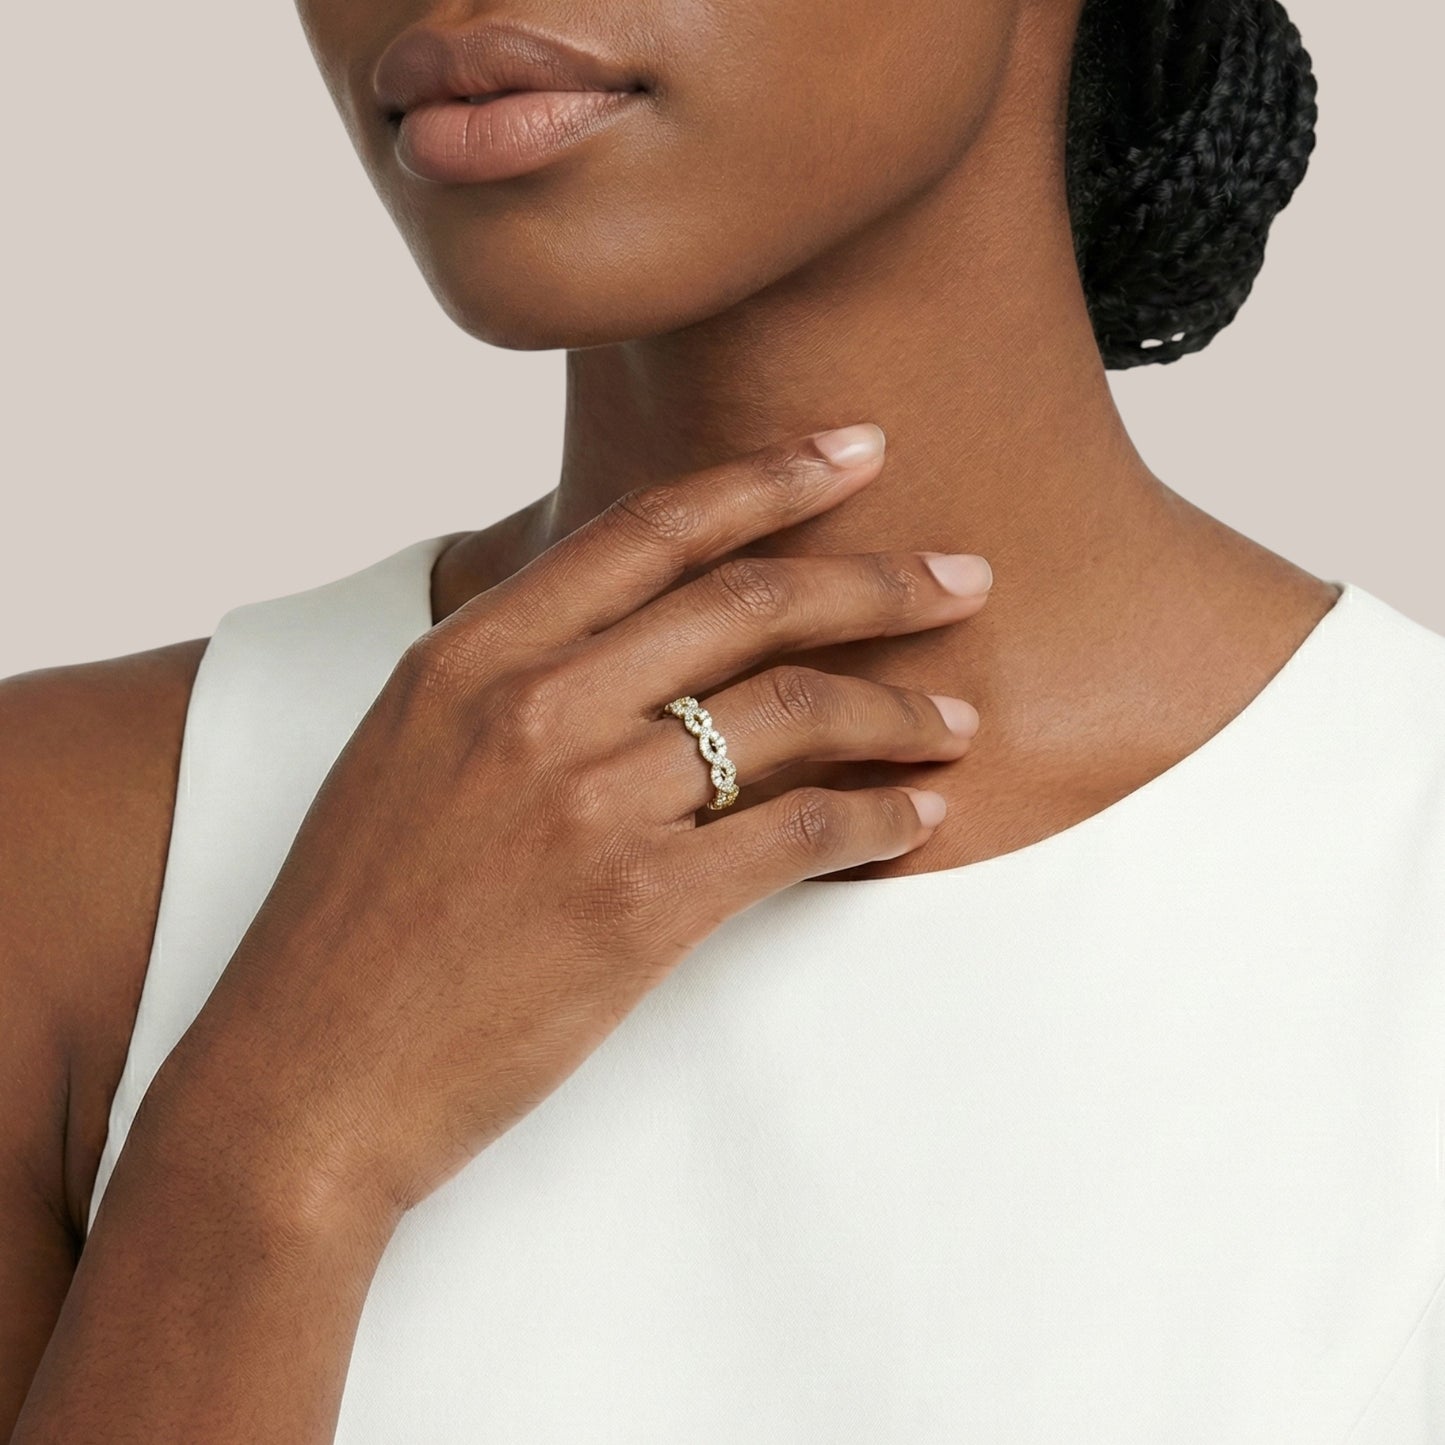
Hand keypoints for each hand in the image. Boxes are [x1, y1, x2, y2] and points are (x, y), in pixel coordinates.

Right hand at [147, 423, 991, 1236]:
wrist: (307, 1074)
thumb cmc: (355, 922)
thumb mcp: (408, 752)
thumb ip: (514, 677)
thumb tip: (635, 633)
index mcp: (471, 655)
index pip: (651, 527)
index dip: (770, 477)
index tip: (855, 449)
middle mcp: (533, 707)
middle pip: (749, 603)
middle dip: (878, 581)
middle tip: (964, 579)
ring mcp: (587, 804)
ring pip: (792, 715)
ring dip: (897, 711)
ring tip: (959, 717)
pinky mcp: (637, 909)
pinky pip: (796, 836)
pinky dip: (875, 820)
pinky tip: (914, 817)